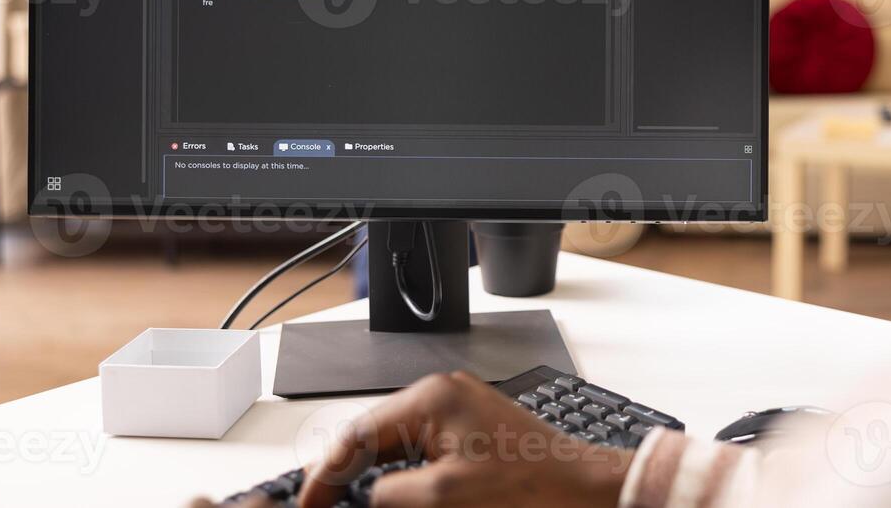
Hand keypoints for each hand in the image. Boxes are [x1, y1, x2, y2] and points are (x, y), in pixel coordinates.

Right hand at [297, 371, 632, 507]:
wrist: (582, 489)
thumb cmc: (530, 486)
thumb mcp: (444, 496)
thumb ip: (390, 493)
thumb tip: (359, 496)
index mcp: (431, 398)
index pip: (355, 435)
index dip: (324, 477)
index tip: (308, 507)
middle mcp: (442, 393)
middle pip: (370, 435)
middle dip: (343, 474)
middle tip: (321, 507)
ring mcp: (457, 408)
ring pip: (392, 443)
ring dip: (368, 475)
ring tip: (348, 502)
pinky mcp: (470, 429)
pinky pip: (418, 447)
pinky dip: (398, 473)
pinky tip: (391, 494)